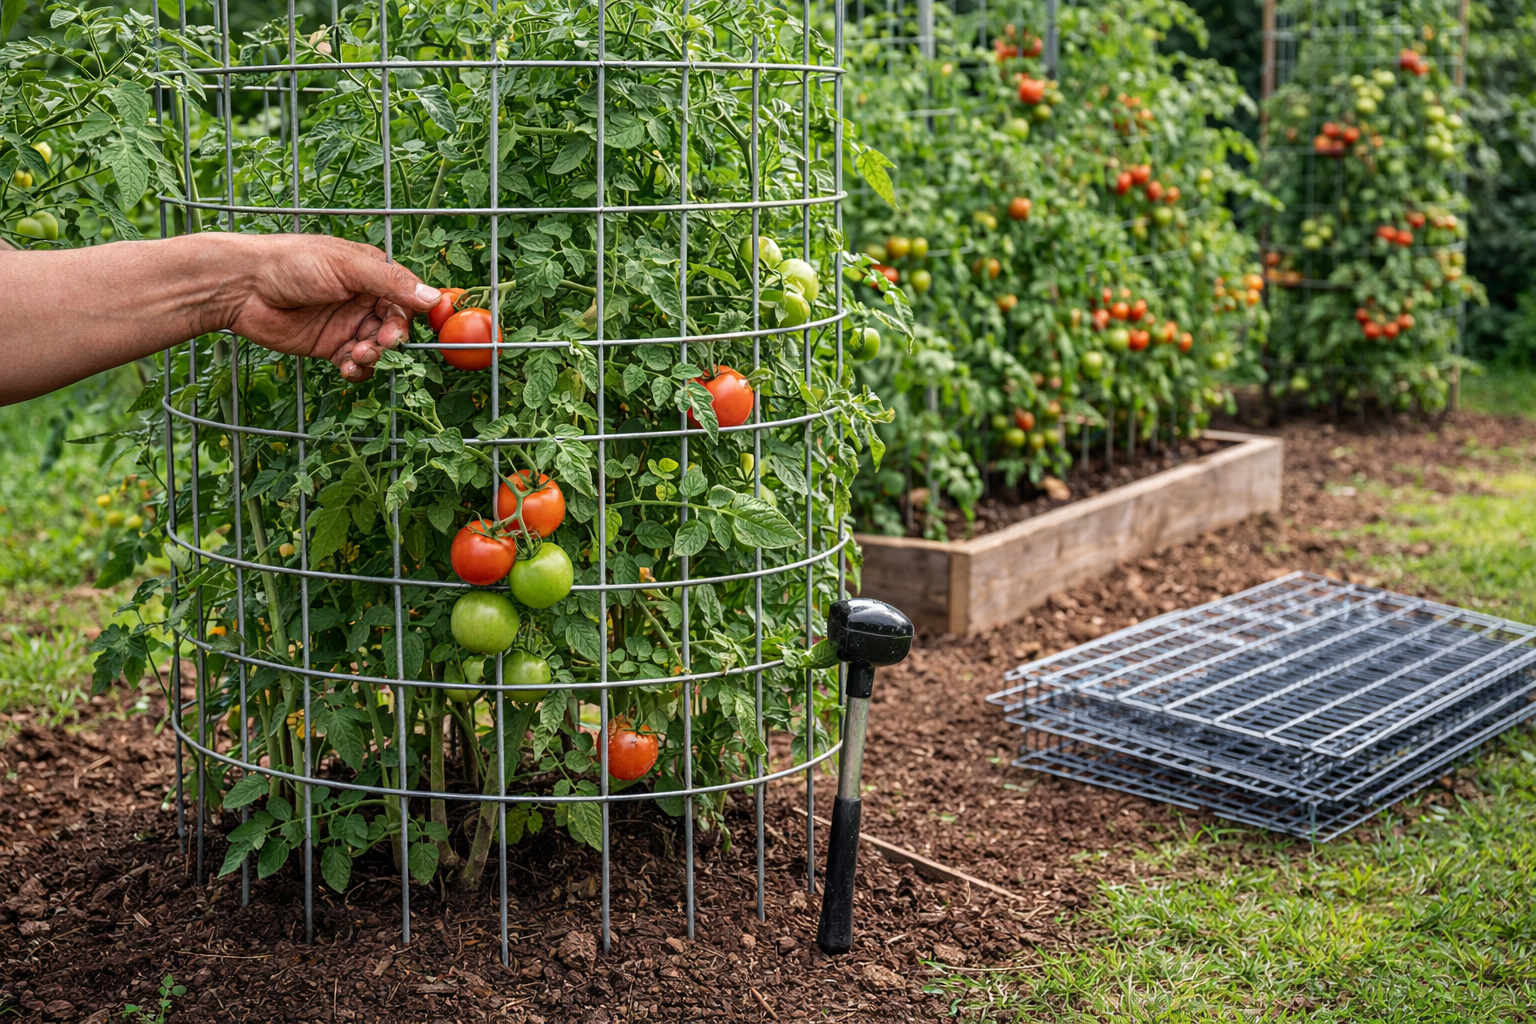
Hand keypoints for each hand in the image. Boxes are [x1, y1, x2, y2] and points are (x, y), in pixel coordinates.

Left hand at [220, 234, 440, 381]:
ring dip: (374, 356)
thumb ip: (390, 283)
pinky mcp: (329, 346)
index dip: (418, 312)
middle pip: (396, 326)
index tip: (427, 326)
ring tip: (356, 354)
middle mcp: (362, 298)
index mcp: (371, 272)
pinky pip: (355, 364)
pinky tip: (345, 365)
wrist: (241, 287)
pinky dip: (356, 369)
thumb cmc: (290, 263)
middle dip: (393, 338)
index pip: (408, 295)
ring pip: (378, 348)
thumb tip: (433, 297)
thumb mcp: (345, 267)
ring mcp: (346, 323)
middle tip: (382, 343)